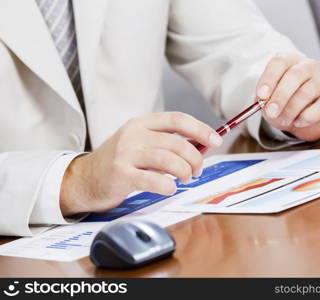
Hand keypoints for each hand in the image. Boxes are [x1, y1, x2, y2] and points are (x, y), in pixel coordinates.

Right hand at [60, 112, 222, 215]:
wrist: (85, 178)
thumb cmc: (120, 161)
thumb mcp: (142, 144)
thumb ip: (168, 144)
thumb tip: (202, 147)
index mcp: (142, 123)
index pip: (177, 119)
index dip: (200, 129)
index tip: (215, 140)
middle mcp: (134, 134)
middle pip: (177, 142)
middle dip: (194, 158)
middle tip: (197, 170)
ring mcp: (126, 153)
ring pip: (168, 159)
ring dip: (184, 171)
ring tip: (185, 179)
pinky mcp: (121, 174)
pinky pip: (153, 180)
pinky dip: (168, 186)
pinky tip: (169, 188)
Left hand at [257, 53, 319, 141]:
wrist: (307, 116)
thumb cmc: (285, 102)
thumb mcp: (270, 99)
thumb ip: (266, 100)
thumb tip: (266, 106)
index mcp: (289, 61)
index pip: (279, 62)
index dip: (269, 79)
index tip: (261, 96)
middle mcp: (308, 66)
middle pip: (294, 76)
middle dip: (280, 96)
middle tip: (271, 112)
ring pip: (305, 93)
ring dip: (290, 111)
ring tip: (283, 121)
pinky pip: (319, 108)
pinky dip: (305, 118)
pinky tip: (298, 122)